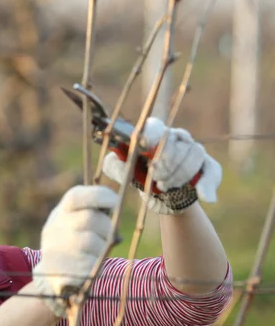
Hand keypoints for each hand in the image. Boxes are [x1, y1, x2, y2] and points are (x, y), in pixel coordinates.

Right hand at [32, 185, 117, 317]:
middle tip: (108, 236)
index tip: (115, 201)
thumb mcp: (78, 222)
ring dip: (101, 248)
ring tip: (96, 253)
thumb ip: (96, 213)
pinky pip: (89, 264)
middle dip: (107, 227)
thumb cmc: (75, 243)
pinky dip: (95, 266)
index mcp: (61, 212)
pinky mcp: (60, 270)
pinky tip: (90, 266)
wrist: (52, 274)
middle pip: (90, 218)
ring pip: (91, 242)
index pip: (76, 196)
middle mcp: (54, 227)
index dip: (99, 195)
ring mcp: (55, 249)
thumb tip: (117, 213)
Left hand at [102, 117, 221, 214]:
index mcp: (154, 134)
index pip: (154, 126)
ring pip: (192, 154)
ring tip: (164, 186)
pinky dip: (207, 184)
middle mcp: (174, 137)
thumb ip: (115, 167)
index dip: (151, 136)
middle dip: (164, 161)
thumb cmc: (141, 179)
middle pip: (174, 141)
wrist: (161, 198)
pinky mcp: (206, 165)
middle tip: (154, 177)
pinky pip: (211, 170)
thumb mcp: (125, 175)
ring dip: (178, 174)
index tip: (145, 147)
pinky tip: (204, 197)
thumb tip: (114, 159)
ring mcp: (192, 149)